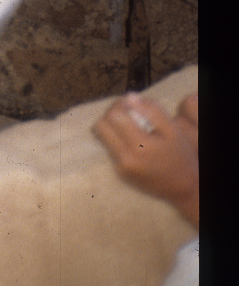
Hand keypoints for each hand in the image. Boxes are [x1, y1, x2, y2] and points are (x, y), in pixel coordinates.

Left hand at [93, 92, 198, 225]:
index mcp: (139, 146)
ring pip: (102, 137)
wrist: (184, 188)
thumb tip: (129, 97)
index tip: (130, 104)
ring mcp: (121, 168)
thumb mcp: (172, 129)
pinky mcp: (120, 174)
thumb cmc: (180, 155)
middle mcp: (125, 159)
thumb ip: (152, 110)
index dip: (119, 104)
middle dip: (111, 114)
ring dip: (111, 126)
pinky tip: (132, 139)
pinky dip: (116, 140)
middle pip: (101, 126)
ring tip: (128, 125)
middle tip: (126, 112)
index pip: (113, 116)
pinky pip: (109, 149)